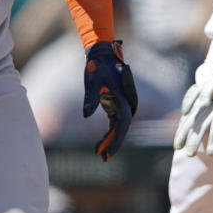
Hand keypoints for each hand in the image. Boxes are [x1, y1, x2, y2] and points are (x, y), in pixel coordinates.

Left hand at [83, 40, 138, 160]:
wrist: (102, 53)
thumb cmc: (97, 66)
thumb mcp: (92, 81)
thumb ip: (91, 98)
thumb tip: (86, 115)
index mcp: (123, 97)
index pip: (124, 123)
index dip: (117, 138)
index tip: (109, 151)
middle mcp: (126, 102)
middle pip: (122, 128)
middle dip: (114, 143)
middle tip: (103, 158)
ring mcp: (121, 103)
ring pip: (119, 126)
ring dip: (111, 139)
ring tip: (100, 153)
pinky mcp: (115, 103)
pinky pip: (115, 122)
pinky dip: (109, 132)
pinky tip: (102, 143)